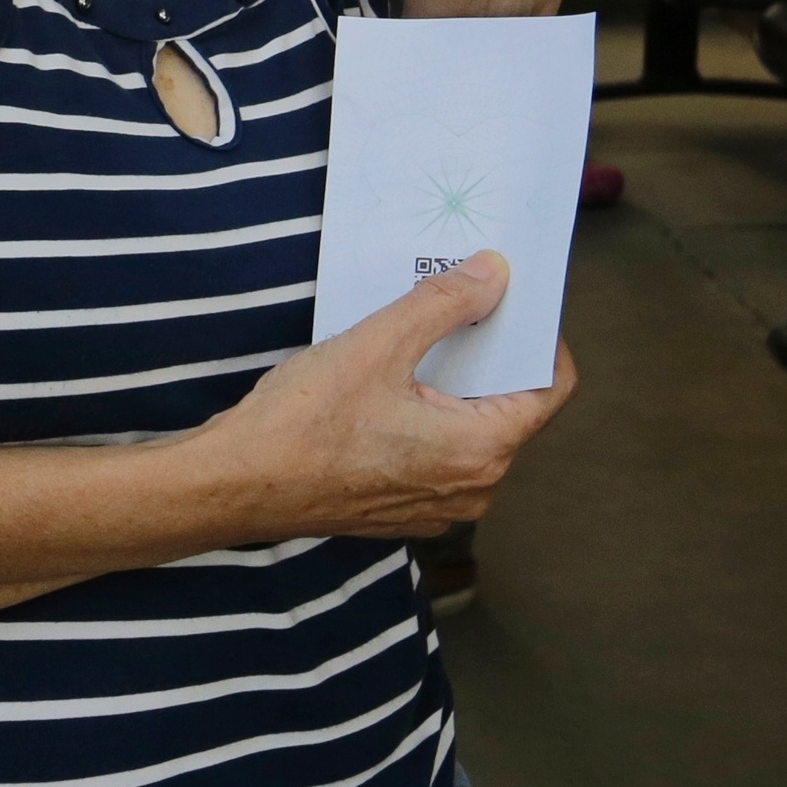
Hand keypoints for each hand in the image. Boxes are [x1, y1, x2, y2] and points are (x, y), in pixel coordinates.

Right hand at [202, 254, 578, 536]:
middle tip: (454, 308)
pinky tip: (383, 391)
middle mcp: (472, 489)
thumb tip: (493, 274)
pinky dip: (425, 419)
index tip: (512, 303)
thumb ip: (442, 305)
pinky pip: (437, 455)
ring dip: (452, 388)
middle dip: (487, 357)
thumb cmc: (302, 424)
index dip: (539, 339)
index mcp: (481, 450)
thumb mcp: (375, 346)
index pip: (551, 388)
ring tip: (411, 345)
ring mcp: (438, 506)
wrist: (236, 485)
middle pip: (509, 407)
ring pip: (470, 432)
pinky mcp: (403, 511)